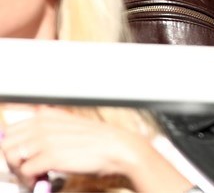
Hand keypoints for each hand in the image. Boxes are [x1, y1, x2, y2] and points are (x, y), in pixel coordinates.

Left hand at [0, 106, 189, 192]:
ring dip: (20, 171)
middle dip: (13, 160)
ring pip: (11, 158)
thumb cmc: (101, 142)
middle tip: (28, 170)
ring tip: (36, 176)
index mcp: (47, 115)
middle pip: (6, 144)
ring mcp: (45, 139)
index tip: (23, 158)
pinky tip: (44, 180)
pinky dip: (31, 180)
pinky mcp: (50, 156)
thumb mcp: (72, 127)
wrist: (121, 149)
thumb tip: (29, 144)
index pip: (11, 130)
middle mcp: (43, 124)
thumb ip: (49, 130)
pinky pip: (25, 172)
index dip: (14, 147)